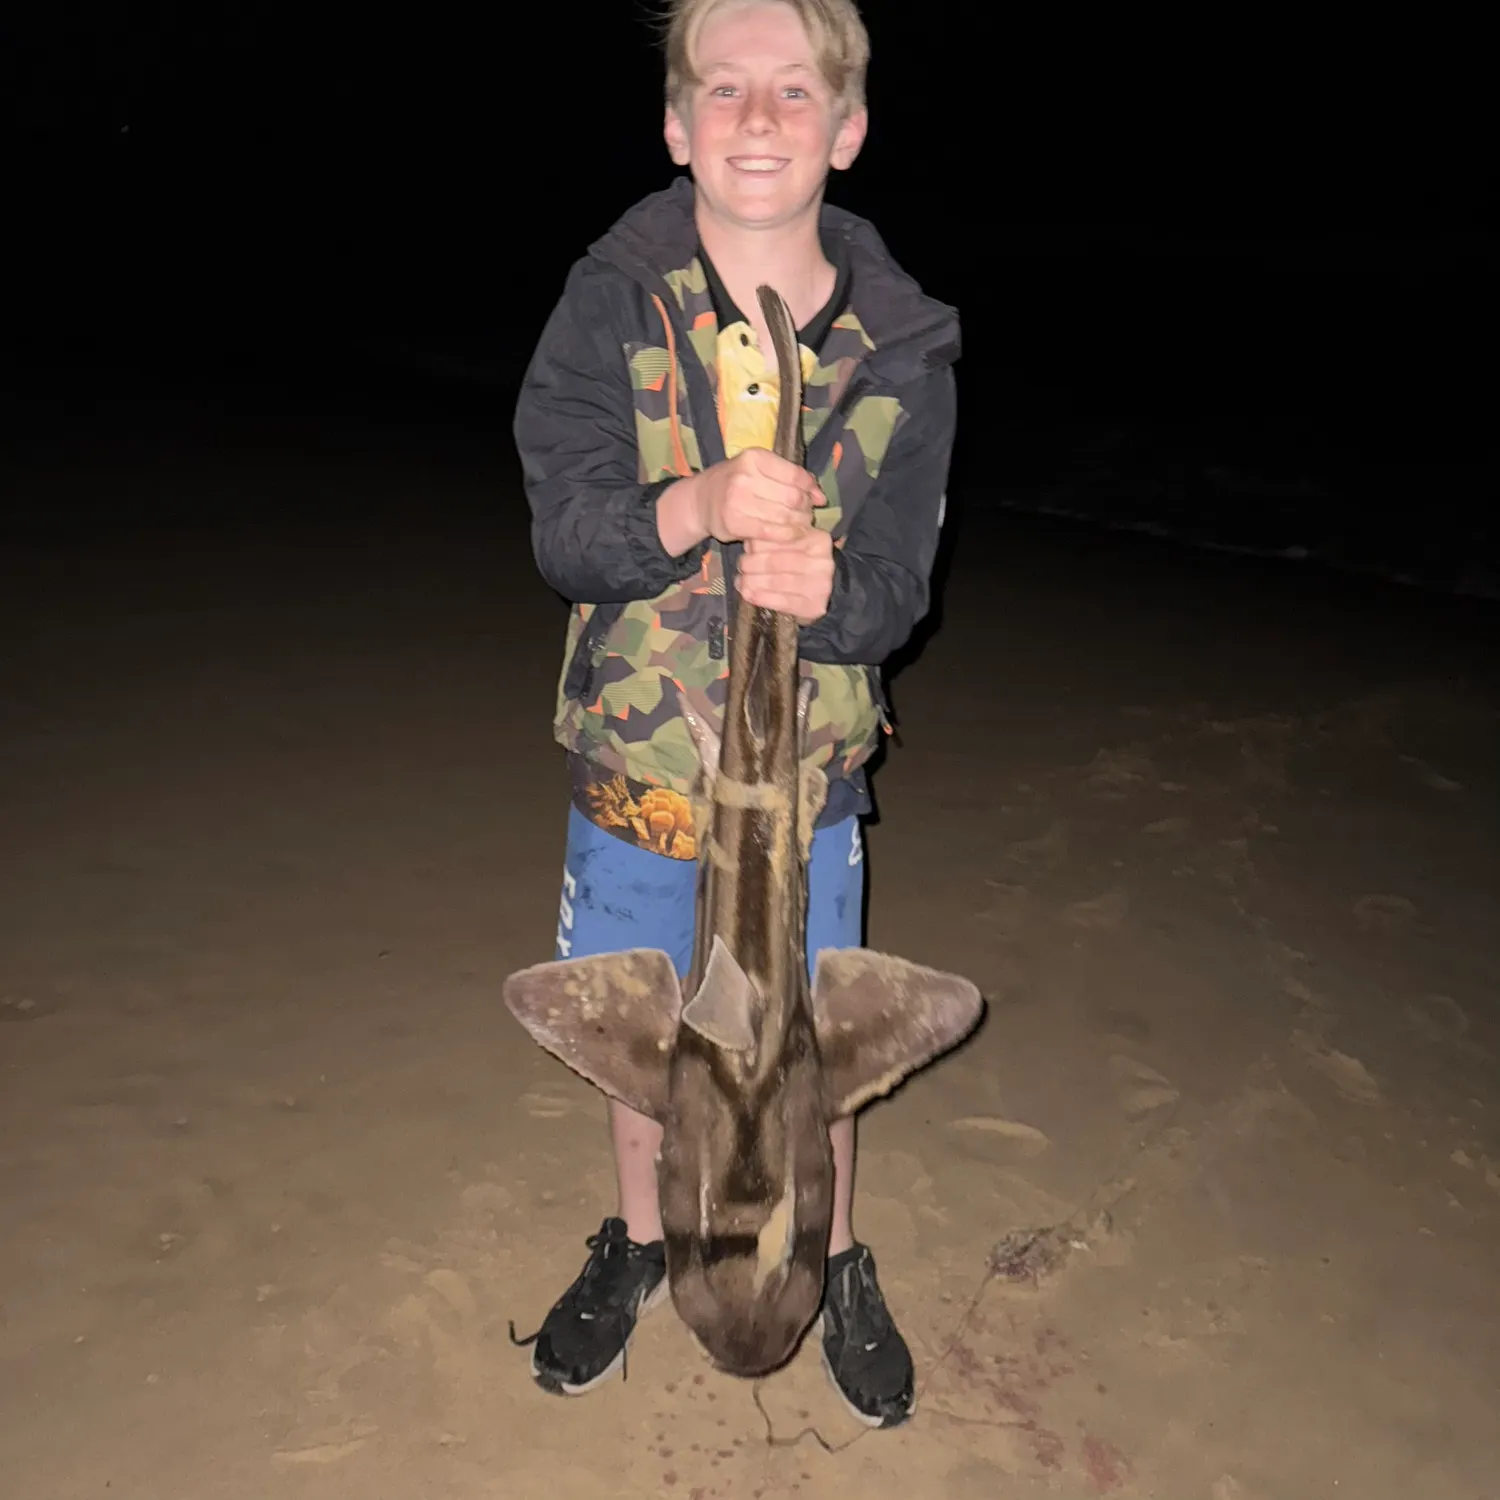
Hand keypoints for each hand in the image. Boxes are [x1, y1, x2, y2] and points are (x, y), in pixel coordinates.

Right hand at [692, 449, 824, 545]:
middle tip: (806, 515)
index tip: (813, 498)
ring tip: (798, 525)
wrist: (701, 501)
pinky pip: (771, 532)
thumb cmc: (736, 483)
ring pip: (784, 516)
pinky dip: (786, 536)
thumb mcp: (760, 470)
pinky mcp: (734, 523)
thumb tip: (821, 497)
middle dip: (805, 509)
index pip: (795, 475)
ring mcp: (737, 501)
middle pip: (792, 497)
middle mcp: (744, 477)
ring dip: (798, 524)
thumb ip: (792, 478)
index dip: (810, 489)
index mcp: (754, 458)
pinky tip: (789, 536)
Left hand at [737, 528, 835, 623]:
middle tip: (741, 566)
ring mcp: (821, 586)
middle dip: (752, 564)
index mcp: (818, 539)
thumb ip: (774, 539)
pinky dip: (762, 598)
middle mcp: (823, 562)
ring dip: (753, 582)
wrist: (826, 590)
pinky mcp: (814, 606)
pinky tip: (749, 595)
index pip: (781, 538)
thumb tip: (748, 541)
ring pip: (777, 582)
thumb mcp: (793, 544)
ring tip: (741, 582)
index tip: (747, 547)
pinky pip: (782, 602)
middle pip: (776, 561)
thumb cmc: (802, 563)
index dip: (759, 543)